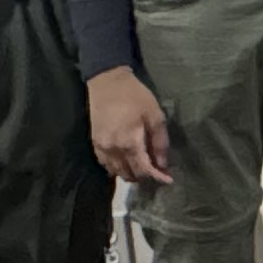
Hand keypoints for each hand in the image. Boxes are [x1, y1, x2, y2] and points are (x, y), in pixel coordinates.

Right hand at [88, 68, 173, 185]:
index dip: (157, 177)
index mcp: (129, 142)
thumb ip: (160, 142)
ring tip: (143, 168)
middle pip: (129, 174)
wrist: (107, 82)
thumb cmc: (135, 96)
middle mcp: (113, 149)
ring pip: (116, 172)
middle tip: (157, 171)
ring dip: (130, 174)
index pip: (144, 169)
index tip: (168, 180)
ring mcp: (101, 148)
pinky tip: (126, 163)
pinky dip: (117, 168)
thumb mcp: (155, 115)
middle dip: (145, 176)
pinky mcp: (95, 143)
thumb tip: (163, 164)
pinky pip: (105, 165)